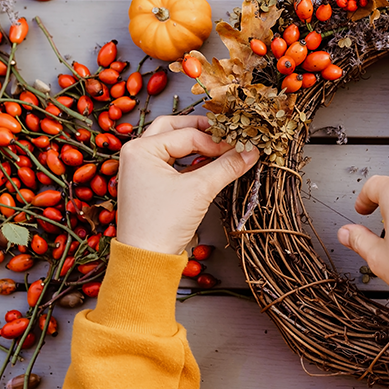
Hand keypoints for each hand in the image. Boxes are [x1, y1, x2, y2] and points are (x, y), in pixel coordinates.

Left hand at [116, 116, 258, 254]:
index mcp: (141, 149)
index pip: (187, 135)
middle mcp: (136, 154)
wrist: (146, 259)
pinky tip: (210, 165)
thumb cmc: (162, 223)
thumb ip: (227, 166)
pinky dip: (191, 161)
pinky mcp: (149, 184)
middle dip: (201, 130)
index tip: (240, 148)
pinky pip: (173, 162)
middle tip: (226, 134)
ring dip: (196, 144)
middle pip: (174, 128)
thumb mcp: (199, 190)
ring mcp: (141, 169)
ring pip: (173, 144)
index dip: (216, 141)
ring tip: (220, 148)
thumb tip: (252, 151)